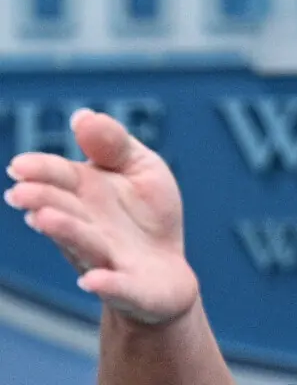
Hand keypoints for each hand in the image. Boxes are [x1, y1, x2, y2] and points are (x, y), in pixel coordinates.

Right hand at [4, 109, 197, 324]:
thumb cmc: (147, 215)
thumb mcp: (140, 168)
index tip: (20, 166)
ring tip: (43, 219)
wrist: (166, 273)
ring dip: (66, 233)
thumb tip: (82, 116)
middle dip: (44, 201)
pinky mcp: (134, 289)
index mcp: (86, 194)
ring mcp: (109, 260)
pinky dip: (108, 285)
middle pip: (65, 212)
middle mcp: (89, 228)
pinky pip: (120, 288)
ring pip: (85, 246)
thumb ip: (114, 145)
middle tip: (21, 193)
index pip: (60, 179)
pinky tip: (92, 281)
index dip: (41, 172)